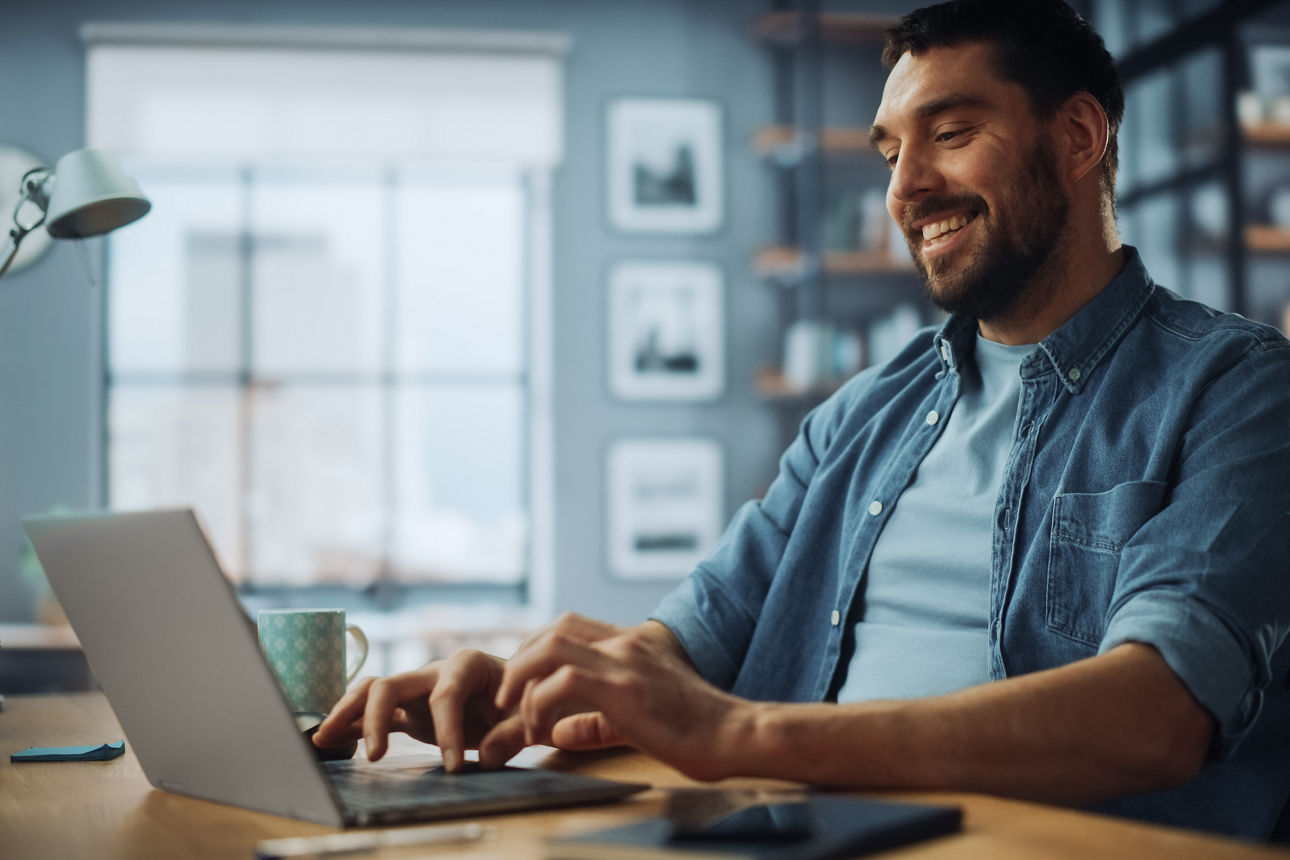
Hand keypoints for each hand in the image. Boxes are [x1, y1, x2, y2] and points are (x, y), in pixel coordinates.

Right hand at [312, 649, 524, 770]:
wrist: (525, 699)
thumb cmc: (529, 703)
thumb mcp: (531, 717)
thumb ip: (512, 734)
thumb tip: (485, 758)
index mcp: (467, 664)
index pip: (446, 694)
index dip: (447, 729)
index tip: (455, 767)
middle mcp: (435, 671)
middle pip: (392, 684)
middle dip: (377, 718)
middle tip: (376, 757)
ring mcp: (418, 690)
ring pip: (373, 693)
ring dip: (348, 713)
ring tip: (323, 739)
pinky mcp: (410, 711)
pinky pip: (375, 713)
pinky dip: (352, 724)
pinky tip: (329, 740)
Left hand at [494, 613, 751, 781]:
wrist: (733, 734)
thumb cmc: (695, 730)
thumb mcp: (642, 717)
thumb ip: (599, 720)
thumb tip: (561, 732)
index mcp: (633, 644)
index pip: (571, 625)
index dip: (537, 650)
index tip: (523, 683)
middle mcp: (626, 644)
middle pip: (554, 628)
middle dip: (521, 660)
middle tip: (508, 697)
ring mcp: (624, 661)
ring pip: (551, 646)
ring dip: (520, 677)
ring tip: (511, 709)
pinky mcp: (623, 687)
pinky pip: (562, 680)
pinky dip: (539, 703)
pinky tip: (541, 730)